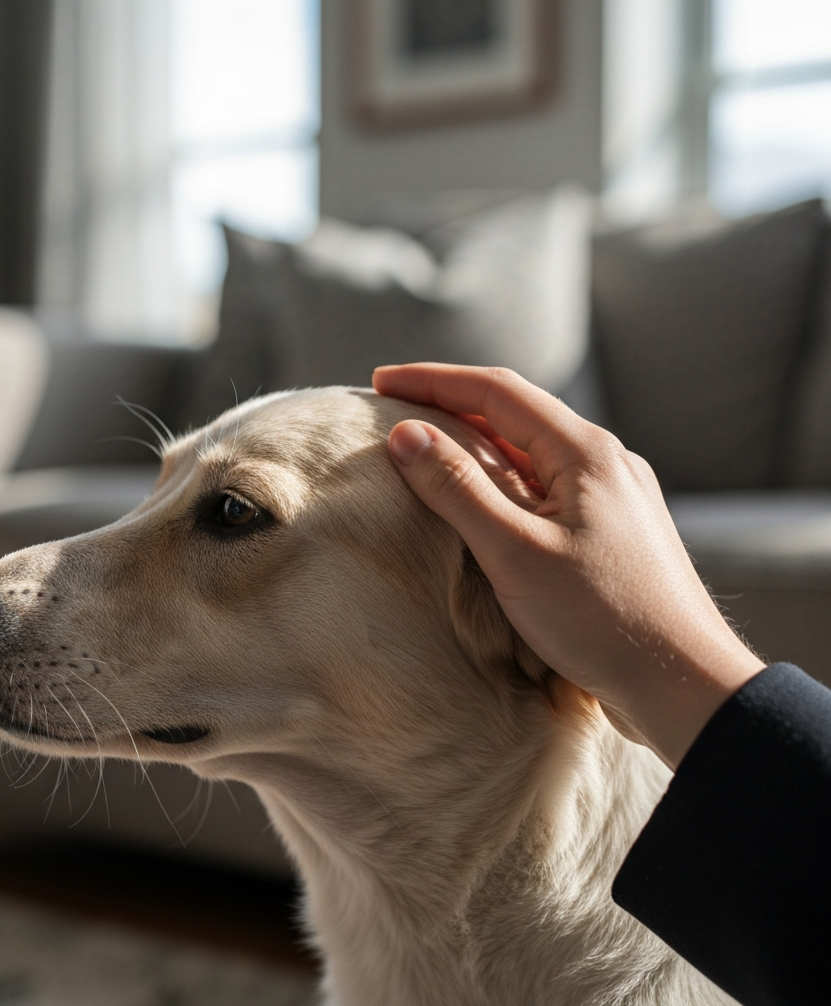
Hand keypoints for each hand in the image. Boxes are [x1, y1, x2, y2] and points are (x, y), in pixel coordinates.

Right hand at [373, 363, 763, 769]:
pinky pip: (546, 487)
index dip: (433, 381)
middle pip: (515, 414)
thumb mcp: (514, 552)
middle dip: (451, 406)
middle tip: (396, 410)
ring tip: (427, 450)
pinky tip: (483, 501)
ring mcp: (613, 496)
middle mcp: (604, 462)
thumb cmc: (602, 619)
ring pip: (532, 453)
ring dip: (477, 445)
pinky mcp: (612, 530)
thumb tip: (406, 434)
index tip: (381, 381)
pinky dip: (503, 481)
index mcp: (585, 452)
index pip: (496, 391)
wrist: (684, 683)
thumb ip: (457, 488)